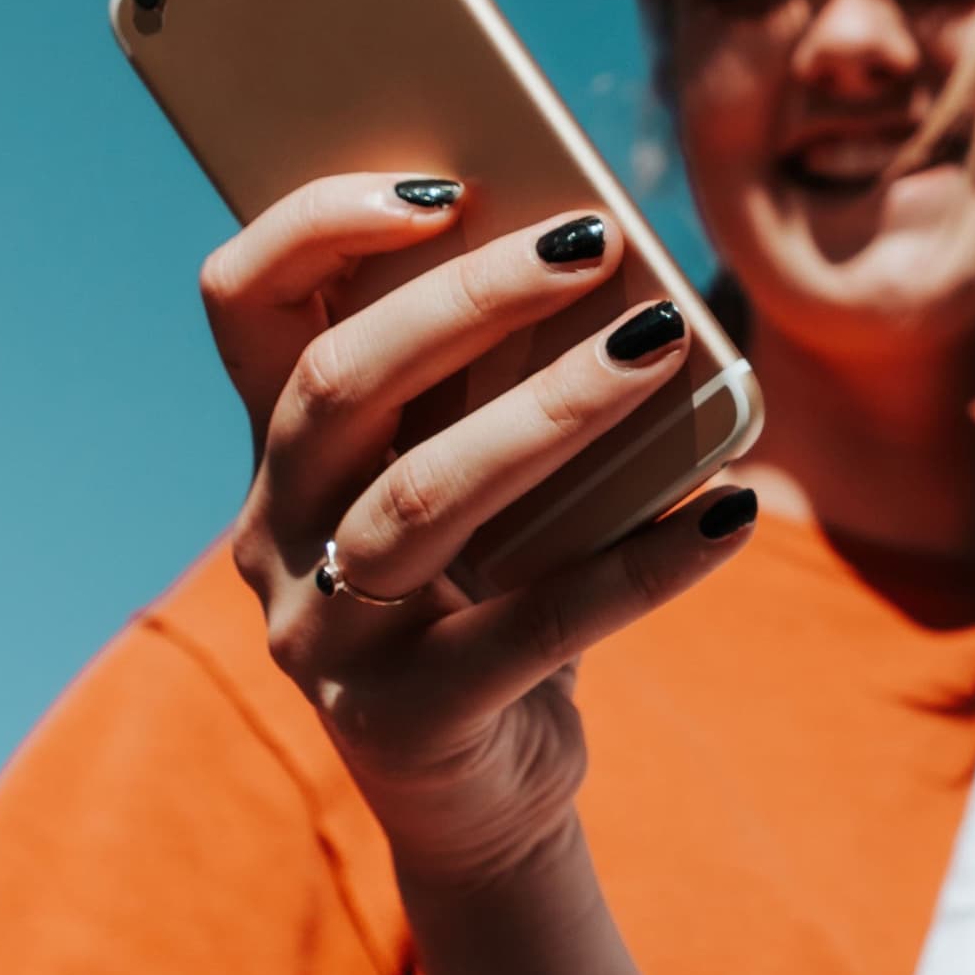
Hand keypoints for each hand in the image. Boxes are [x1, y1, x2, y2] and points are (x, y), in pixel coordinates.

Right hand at [202, 174, 757, 889]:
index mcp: (283, 448)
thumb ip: (501, 384)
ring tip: (663, 346)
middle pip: (337, 385)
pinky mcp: (403, 722)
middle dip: (469, 298)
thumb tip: (619, 260)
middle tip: (595, 241)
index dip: (318, 226)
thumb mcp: (483, 479)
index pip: (245, 303)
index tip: (444, 182)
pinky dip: (641, 567)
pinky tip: (730, 513)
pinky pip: (530, 629)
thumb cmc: (497, 591)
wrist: (487, 792)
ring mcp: (325, 634)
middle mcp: (276, 533)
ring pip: (420, 497)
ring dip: (552, 409)